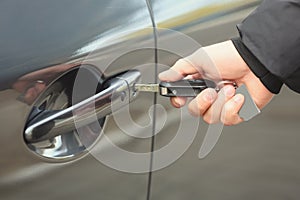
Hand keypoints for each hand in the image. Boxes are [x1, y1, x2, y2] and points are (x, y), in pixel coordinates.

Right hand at [159, 40, 273, 124]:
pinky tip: (240, 96)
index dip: (179, 102)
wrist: (257, 61)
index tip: (180, 100)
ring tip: (231, 88)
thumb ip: (179, 70)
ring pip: (210, 117)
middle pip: (194, 111)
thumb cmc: (230, 57)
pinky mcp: (237, 112)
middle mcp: (209, 95)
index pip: (181, 99)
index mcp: (198, 83)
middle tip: (211, 91)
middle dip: (202, 102)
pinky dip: (233, 107)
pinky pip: (228, 119)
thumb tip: (163, 77)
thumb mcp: (199, 59)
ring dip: (221, 103)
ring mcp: (223, 105)